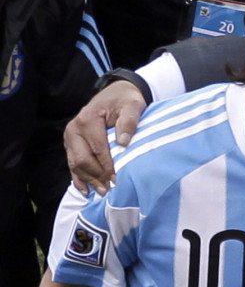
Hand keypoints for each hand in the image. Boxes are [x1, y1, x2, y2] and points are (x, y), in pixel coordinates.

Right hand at [64, 80, 146, 195]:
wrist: (116, 94)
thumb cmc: (125, 100)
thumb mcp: (132, 105)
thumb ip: (129, 121)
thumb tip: (124, 142)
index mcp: (87, 120)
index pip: (97, 149)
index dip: (107, 166)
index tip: (118, 179)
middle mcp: (74, 129)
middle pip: (82, 159)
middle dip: (96, 176)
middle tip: (110, 190)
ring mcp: (70, 137)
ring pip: (76, 164)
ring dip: (88, 180)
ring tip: (102, 192)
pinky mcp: (71, 143)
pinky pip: (72, 163)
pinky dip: (78, 178)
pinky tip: (86, 190)